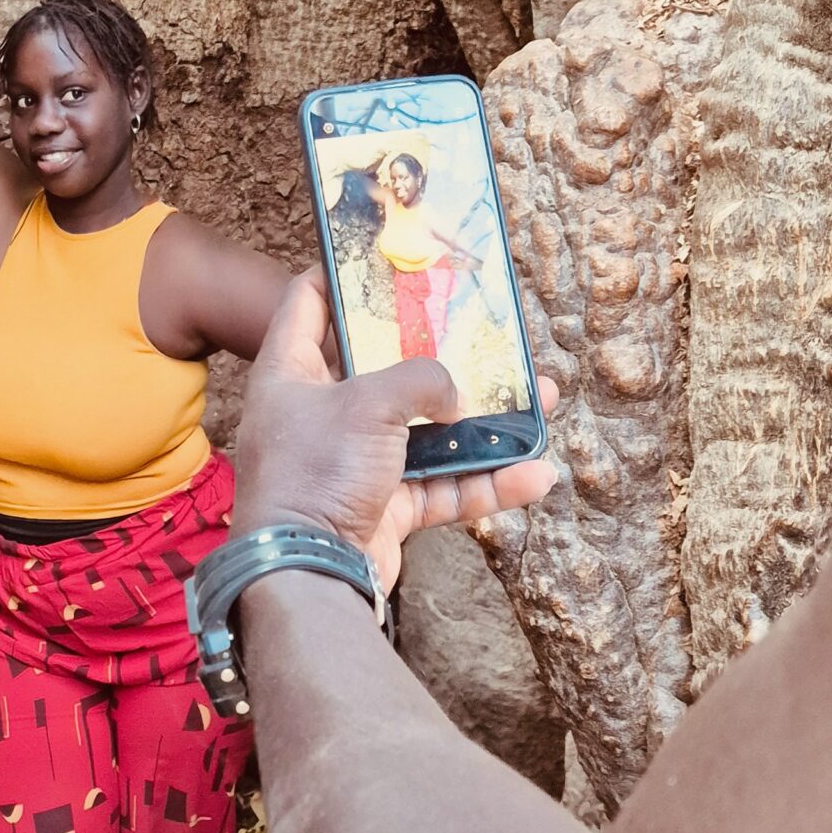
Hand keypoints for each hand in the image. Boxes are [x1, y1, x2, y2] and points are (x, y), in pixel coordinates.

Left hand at [234, 273, 558, 590]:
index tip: (384, 257)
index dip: (340, 275)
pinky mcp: (382, 508)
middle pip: (385, 370)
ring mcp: (353, 464)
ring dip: (483, 422)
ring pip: (427, 432)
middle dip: (444, 355)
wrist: (309, 575)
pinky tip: (535, 474)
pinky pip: (442, 488)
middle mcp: (320, 415)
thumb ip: (419, 379)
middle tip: (485, 332)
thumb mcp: (368, 404)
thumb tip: (454, 393)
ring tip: (539, 401)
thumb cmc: (317, 474)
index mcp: (292, 374)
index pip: (307, 304)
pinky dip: (485, 483)